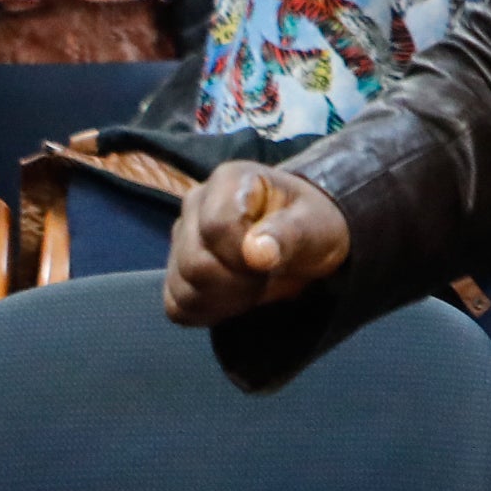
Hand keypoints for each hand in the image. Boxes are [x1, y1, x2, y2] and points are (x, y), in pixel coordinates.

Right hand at [165, 161, 351, 326]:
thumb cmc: (310, 224)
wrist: (303, 239)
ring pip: (183, 288)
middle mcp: (196, 203)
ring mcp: (181, 237)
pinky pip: (178, 306)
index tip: (272, 259)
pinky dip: (210, 311)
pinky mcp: (176, 269)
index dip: (245, 256)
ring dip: (227, 299)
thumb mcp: (315, 225)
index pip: (216, 227)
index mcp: (229, 180)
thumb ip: (288, 233)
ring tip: (255, 284)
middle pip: (195, 263)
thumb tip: (256, 252)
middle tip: (268, 275)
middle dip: (239, 283)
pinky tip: (236, 297)